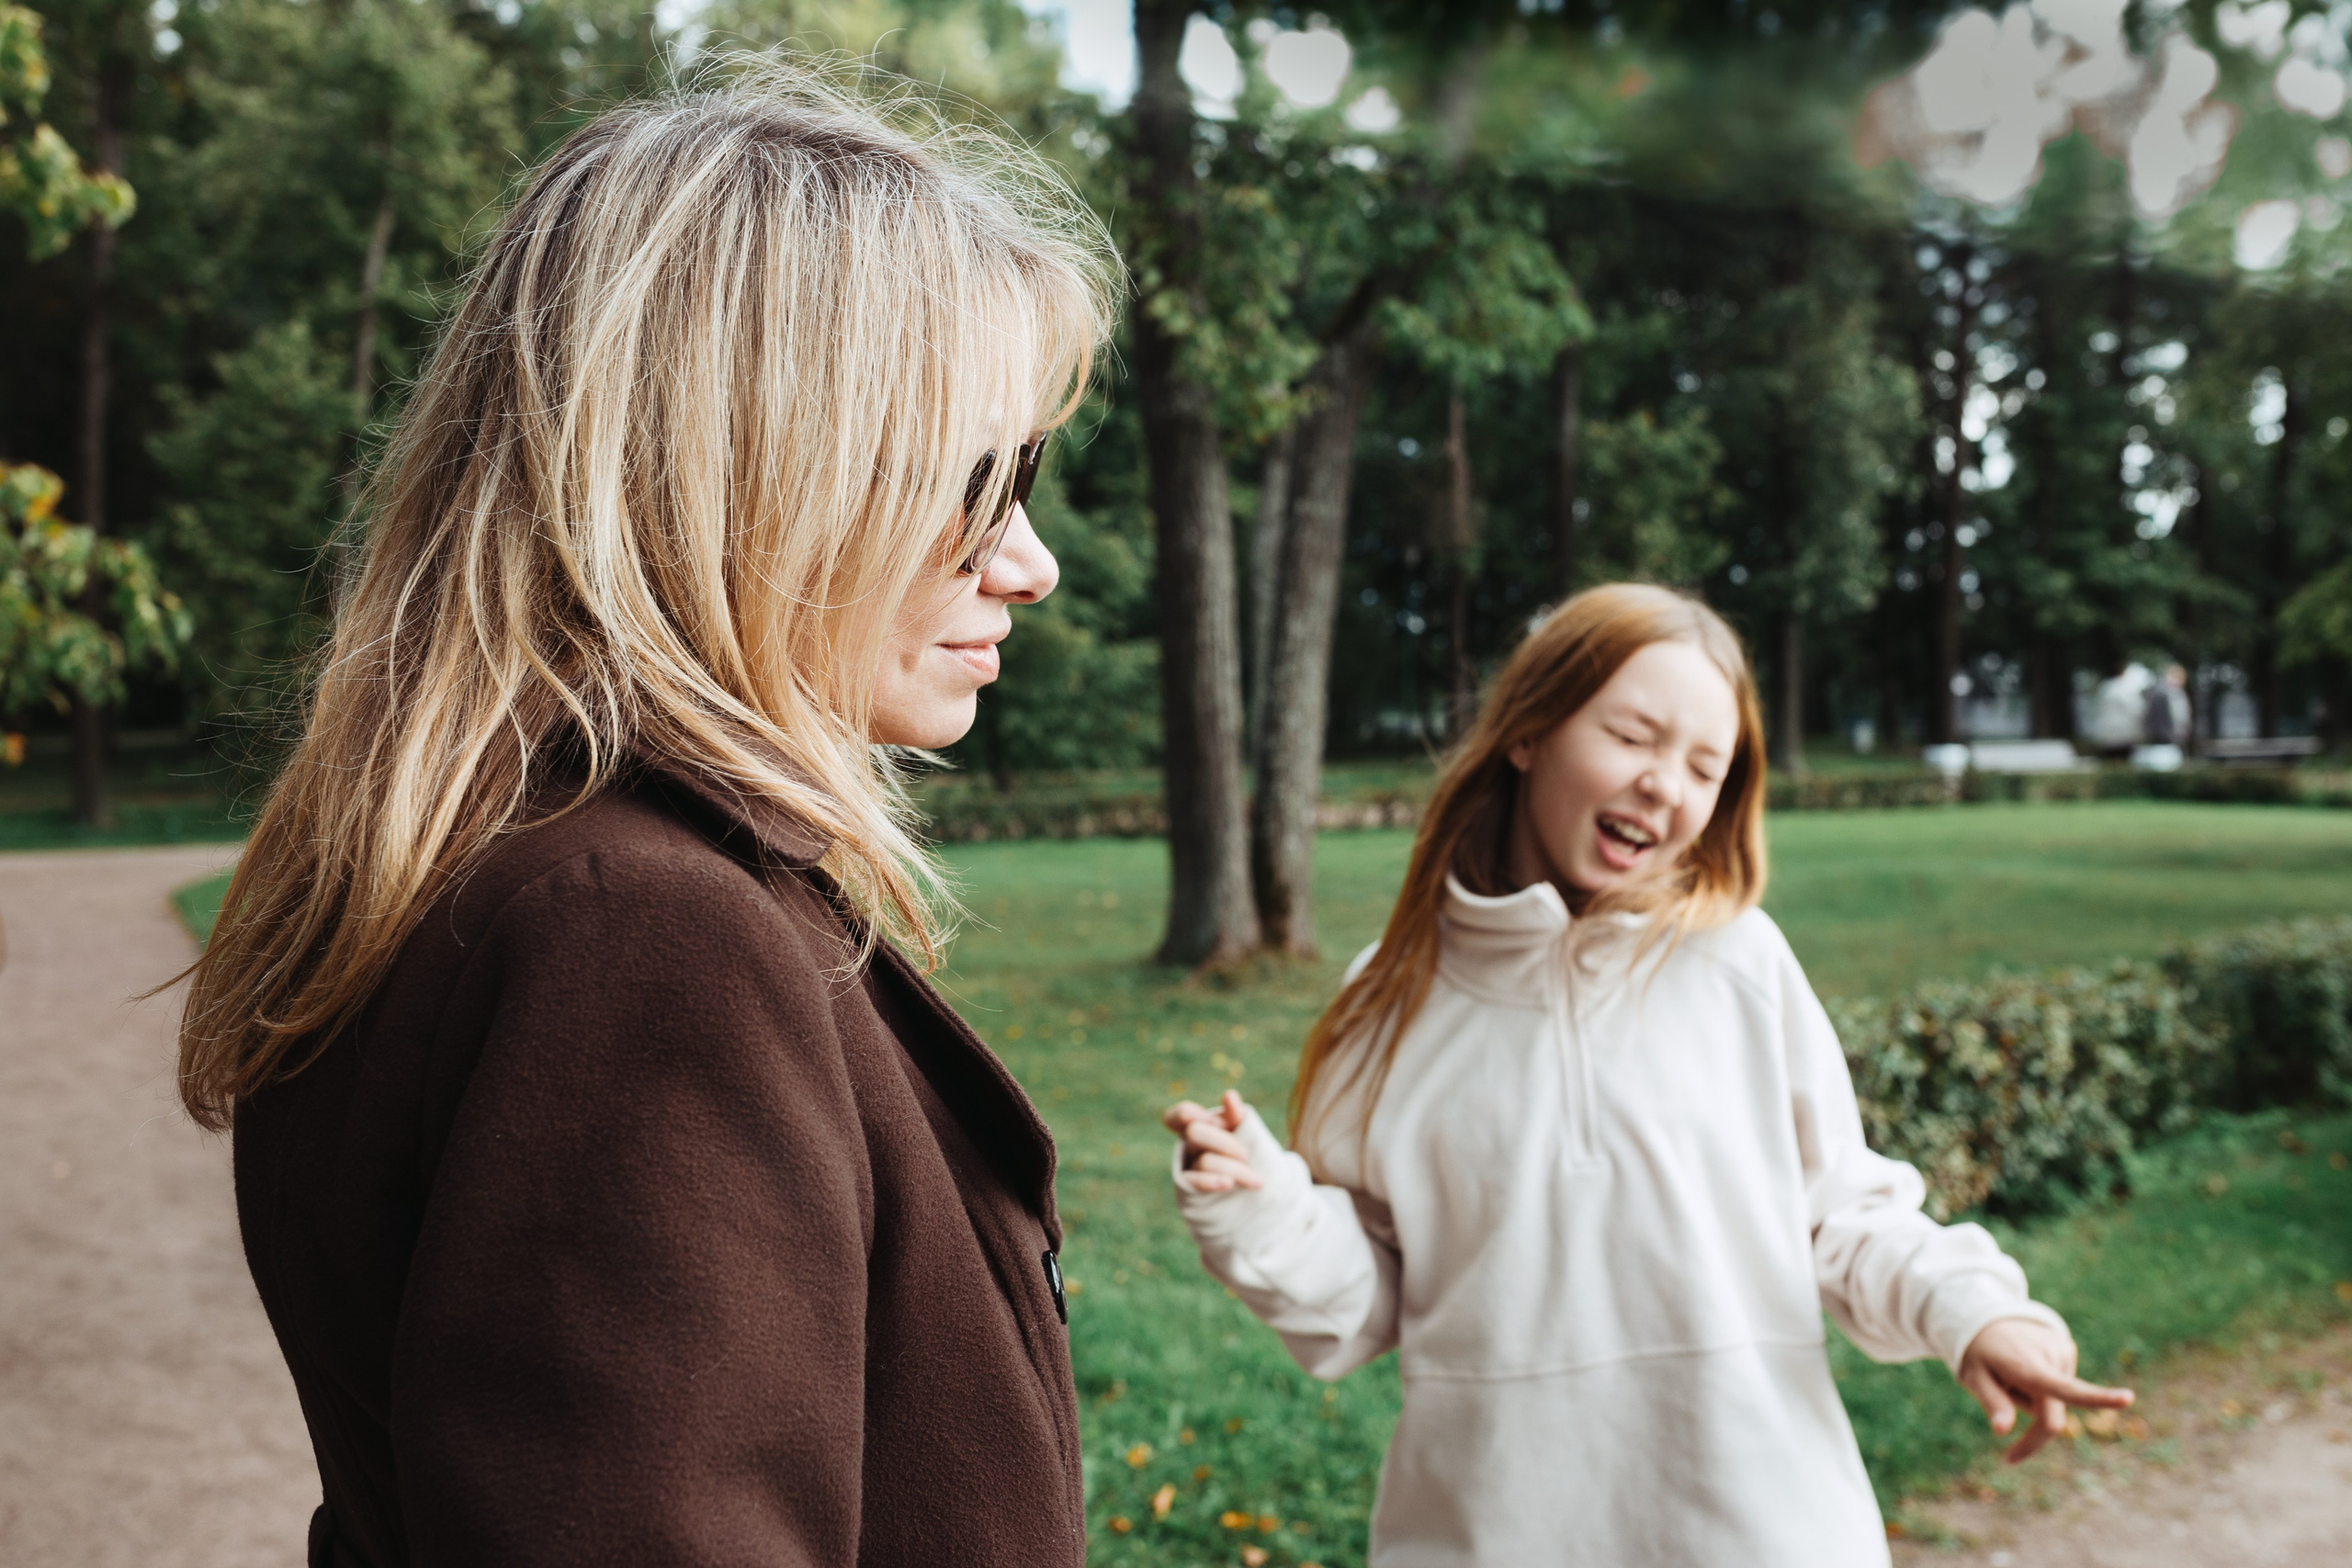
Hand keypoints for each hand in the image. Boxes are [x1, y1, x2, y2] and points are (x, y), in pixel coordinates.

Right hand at [1162, 1089, 1262, 1191]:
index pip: (1177, 1116)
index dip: (1184, 1114)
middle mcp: (1189, 1145)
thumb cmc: (1249, 1151)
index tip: (1207, 1118)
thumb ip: (1237, 1116)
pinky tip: (1228, 1183)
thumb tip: (1229, 1095)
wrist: (1261, 1185)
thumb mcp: (1245, 1132)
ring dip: (1236, 1170)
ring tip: (1258, 1181)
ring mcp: (1189, 1167)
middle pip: (1194, 1133)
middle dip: (1224, 1143)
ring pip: (1205, 1161)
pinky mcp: (1190, 1189)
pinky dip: (1211, 1181)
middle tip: (1247, 1155)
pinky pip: (1195, 1183)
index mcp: (1199, 1125)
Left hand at [1957, 1318, 2133, 1463]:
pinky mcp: (2067, 1350)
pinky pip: (2057, 1387)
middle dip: (2034, 1438)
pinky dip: (2040, 1388)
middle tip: (2010, 1458)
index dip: (2097, 1399)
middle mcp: (2052, 1358)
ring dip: (2032, 1401)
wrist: (1987, 1315)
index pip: (2064, 1389)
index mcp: (2029, 1366)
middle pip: (2053, 1418)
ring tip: (2008, 1376)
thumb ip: (1992, 1402)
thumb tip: (2002, 1431)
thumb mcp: (1972, 1375)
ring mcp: (2063, 1352)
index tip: (2128, 1398)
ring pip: (2053, 1403)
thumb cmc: (1977, 1351)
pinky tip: (2024, 1368)